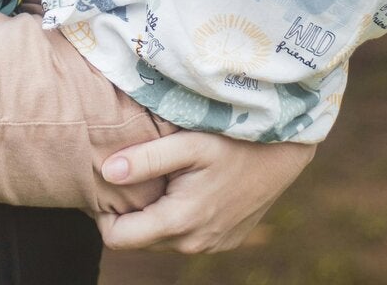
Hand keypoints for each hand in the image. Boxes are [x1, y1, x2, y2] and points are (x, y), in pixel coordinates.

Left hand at [96, 131, 315, 253]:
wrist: (282, 152)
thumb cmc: (232, 140)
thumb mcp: (187, 143)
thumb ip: (146, 159)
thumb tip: (107, 172)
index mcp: (180, 221)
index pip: (118, 239)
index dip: (104, 215)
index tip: (106, 187)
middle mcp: (195, 243)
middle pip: (139, 241)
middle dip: (128, 214)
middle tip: (130, 177)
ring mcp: (212, 246)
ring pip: (162, 240)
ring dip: (153, 216)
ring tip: (158, 180)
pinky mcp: (224, 242)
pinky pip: (186, 238)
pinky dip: (177, 219)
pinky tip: (183, 189)